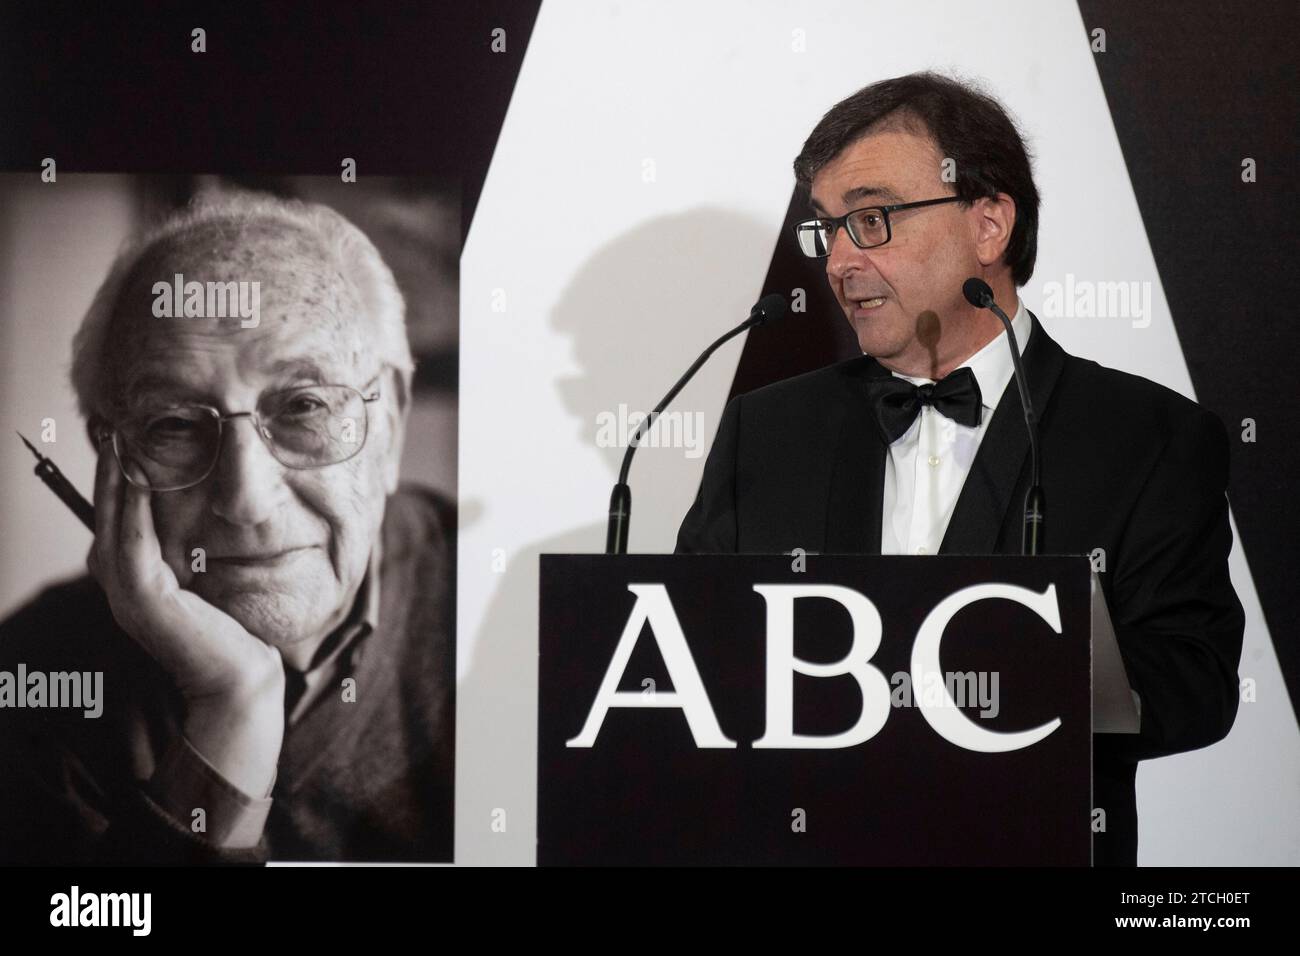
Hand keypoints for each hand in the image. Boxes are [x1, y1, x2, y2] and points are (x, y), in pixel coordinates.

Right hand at [87, 439, 283, 797]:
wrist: (243, 675)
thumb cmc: (236, 629)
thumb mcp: (211, 578)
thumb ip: (195, 550)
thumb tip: (204, 507)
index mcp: (136, 579)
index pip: (118, 518)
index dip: (118, 478)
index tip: (128, 438)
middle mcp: (123, 585)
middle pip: (106, 515)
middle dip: (109, 471)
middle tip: (114, 428)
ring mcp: (127, 594)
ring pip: (111, 524)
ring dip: (114, 480)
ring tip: (120, 442)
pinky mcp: (142, 600)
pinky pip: (129, 543)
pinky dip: (131, 507)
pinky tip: (138, 476)